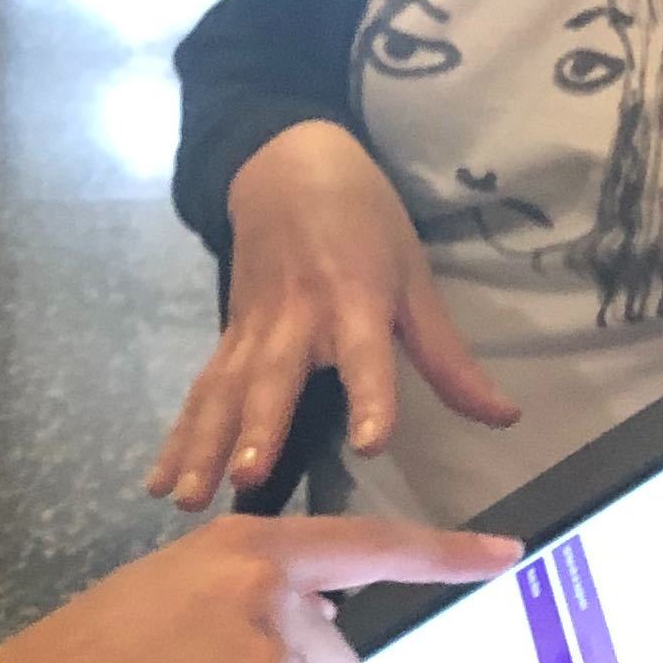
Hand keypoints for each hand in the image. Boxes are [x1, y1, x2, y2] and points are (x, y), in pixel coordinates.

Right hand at [147, 120, 519, 507]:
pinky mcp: (227, 335)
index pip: (366, 355)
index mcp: (355, 301)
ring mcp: (253, 329)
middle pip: (274, 378)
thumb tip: (504, 419)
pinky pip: (201, 390)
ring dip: (203, 445)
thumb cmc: (364, 220)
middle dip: (258, 428)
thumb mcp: (415, 278)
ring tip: (186, 499)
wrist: (285, 164)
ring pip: (224, 391)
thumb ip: (448, 358)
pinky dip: (177, 436)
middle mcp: (298, 319)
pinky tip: (158, 482)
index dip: (369, 396)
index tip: (370, 440)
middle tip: (245, 477)